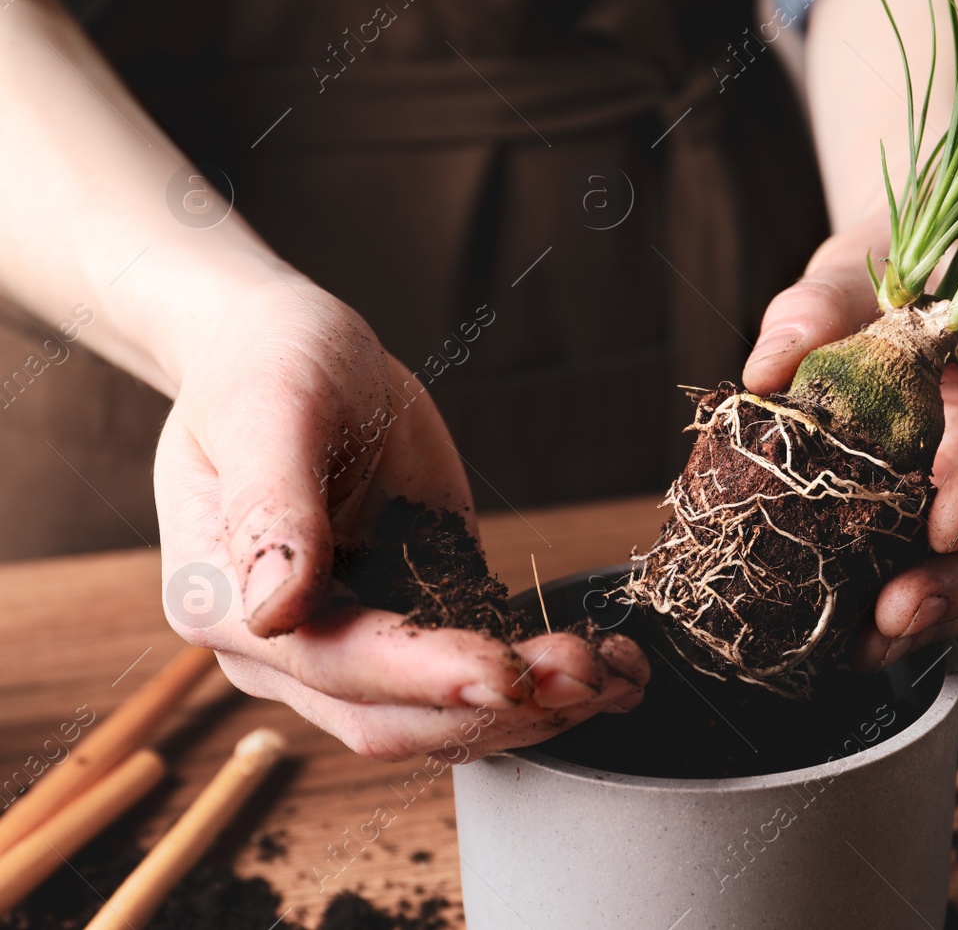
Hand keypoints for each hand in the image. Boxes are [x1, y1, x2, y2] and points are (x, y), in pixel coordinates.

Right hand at [153, 278, 646, 760]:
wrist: (289, 353)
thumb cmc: (268, 363)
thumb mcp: (269, 407)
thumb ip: (269, 506)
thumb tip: (273, 611)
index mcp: (225, 601)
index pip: (335, 662)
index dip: (425, 674)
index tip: (506, 671)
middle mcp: (283, 649)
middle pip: (394, 717)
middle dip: (497, 705)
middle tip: (588, 673)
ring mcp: (352, 645)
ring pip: (442, 717)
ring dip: (534, 709)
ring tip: (618, 675)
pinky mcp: (415, 620)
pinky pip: (477, 679)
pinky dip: (543, 685)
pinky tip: (612, 669)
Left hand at [744, 222, 957, 670]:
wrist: (926, 291)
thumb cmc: (911, 269)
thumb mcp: (866, 266)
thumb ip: (820, 306)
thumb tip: (768, 372)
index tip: (947, 522)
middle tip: (898, 609)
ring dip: (948, 610)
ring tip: (874, 641)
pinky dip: (930, 613)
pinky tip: (868, 640)